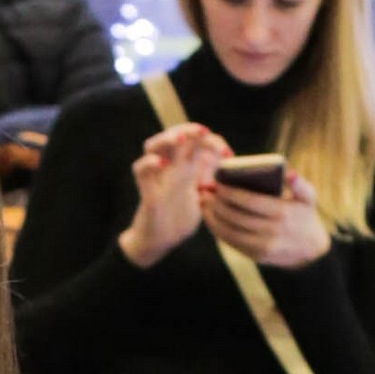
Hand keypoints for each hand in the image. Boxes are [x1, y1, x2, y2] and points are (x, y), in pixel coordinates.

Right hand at [121, 122, 220, 267]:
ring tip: (181, 139)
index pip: (195, 143)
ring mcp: (157, 178)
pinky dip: (149, 163)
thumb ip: (213, 188)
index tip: (229, 154)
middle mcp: (169, 168)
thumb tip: (234, 179)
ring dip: (167, 138)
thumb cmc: (178, 221)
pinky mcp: (147, 192)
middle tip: (204, 132)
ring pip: (153, 146)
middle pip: (174, 136)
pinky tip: (161, 163)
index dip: (212, 142)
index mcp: (185, 168)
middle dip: (189, 130)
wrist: (157, 243)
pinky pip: (140, 171)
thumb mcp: (202, 201)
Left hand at [200, 164, 327, 269]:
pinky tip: (210, 218)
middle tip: (205, 191)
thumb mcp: (309, 198)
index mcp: (283, 213)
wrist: (310, 250)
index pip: (250, 201)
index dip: (231, 193)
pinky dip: (218, 230)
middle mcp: (272, 231)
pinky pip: (231, 242)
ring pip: (230, 231)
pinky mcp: (255, 255)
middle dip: (217, 203)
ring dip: (212, 217)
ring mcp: (263, 246)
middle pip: (236, 216)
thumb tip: (290, 173)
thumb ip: (300, 184)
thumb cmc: (305, 216)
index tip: (218, 183)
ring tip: (203, 203)